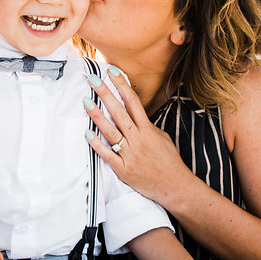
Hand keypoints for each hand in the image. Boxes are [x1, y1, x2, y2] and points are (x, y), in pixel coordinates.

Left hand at [84, 68, 197, 204]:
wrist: (174, 187)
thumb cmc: (169, 162)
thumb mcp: (162, 138)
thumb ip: (148, 127)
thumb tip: (137, 116)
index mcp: (148, 130)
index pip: (134, 102)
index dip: (123, 85)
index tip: (113, 72)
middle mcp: (138, 140)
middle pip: (120, 112)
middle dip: (106, 94)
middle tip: (93, 80)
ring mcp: (130, 154)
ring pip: (111, 131)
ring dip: (98, 116)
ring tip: (86, 102)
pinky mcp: (124, 169)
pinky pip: (108, 155)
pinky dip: (97, 144)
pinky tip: (87, 133)